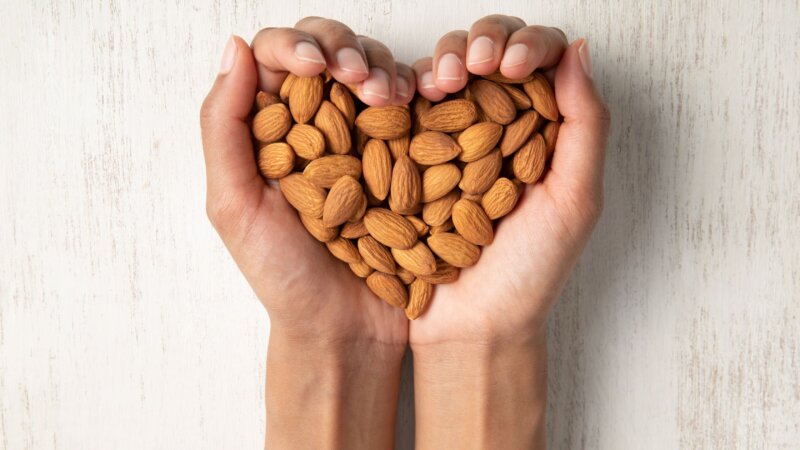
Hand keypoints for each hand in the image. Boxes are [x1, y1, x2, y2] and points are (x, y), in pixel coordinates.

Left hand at [199, 20, 413, 447]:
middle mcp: (315, 124)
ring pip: (371, 70)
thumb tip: (235, 49)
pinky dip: (415, 92)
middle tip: (359, 77)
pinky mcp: (403, 154)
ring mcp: (363, 137)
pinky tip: (417, 103)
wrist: (346, 328)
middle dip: (343, 50)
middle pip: (326, 51)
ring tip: (390, 95)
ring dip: (380, 67)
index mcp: (269, 130)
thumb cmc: (284, 277)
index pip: (274, 59)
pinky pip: (411, 106)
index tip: (315, 65)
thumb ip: (224, 128)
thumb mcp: (235, 206)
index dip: (295, 45)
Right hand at [407, 15, 609, 448]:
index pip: (544, 58)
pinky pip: (407, 106)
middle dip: (482, 42)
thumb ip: (586, 125)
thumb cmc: (530, 273)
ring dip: (443, 60)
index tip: (511, 67)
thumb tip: (579, 50)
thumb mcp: (574, 200)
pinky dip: (405, 89)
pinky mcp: (411, 154)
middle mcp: (499, 124)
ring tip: (437, 83)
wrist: (471, 325)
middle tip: (472, 67)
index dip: (527, 43)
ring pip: (448, 69)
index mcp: (545, 128)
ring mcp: (453, 137)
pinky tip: (406, 96)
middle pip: (493, 50)